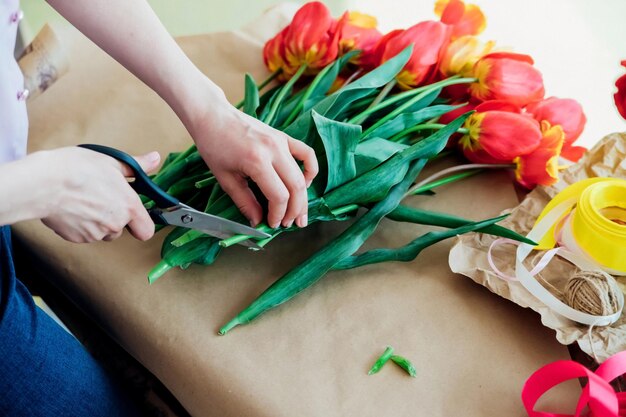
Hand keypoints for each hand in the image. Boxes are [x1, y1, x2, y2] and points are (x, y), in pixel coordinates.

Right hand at [38, 147, 160, 242]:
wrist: (42, 183)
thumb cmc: (76, 169)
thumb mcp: (111, 161)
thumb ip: (137, 166)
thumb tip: (155, 159)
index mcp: (128, 206)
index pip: (146, 230)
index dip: (141, 223)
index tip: (134, 214)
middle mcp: (115, 223)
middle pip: (122, 229)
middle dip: (115, 218)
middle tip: (101, 199)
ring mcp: (96, 233)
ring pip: (103, 232)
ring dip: (98, 222)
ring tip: (84, 201)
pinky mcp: (77, 238)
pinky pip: (85, 235)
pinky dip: (80, 225)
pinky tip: (72, 208)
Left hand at [190, 103, 318, 228]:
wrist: (213, 117)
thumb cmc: (214, 145)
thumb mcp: (225, 179)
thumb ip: (244, 202)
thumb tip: (257, 221)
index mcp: (257, 161)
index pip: (278, 196)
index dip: (278, 214)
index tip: (272, 224)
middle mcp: (273, 150)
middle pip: (295, 187)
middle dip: (294, 210)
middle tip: (289, 224)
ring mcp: (281, 142)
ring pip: (302, 175)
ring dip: (304, 197)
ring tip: (300, 213)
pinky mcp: (283, 137)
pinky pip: (306, 154)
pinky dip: (310, 170)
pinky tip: (305, 183)